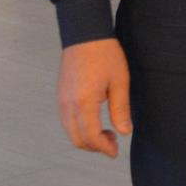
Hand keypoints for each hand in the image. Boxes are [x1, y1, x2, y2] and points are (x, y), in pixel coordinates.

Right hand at [59, 37, 133, 156]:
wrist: (84, 34)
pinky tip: (94, 121)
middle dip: (95, 146)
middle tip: (113, 142)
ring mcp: (61, 100)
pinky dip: (79, 128)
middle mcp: (68, 104)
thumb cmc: (104, 55)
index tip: (115, 152)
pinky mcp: (60, 95)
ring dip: (86, 138)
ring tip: (106, 132)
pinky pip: (66, 120)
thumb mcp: (120, 82)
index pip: (90, 137)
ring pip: (70, 131)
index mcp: (83, 102)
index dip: (103, 148)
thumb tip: (124, 132)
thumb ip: (121, 110)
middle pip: (77, 139)